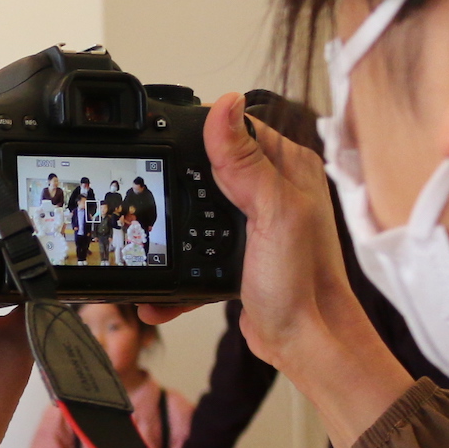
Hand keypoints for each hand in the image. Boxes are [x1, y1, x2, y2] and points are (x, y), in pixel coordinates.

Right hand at [149, 95, 411, 447]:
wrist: (305, 342)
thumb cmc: (304, 284)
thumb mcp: (272, 212)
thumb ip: (245, 161)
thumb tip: (222, 105)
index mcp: (288, 166)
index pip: (237, 127)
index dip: (199, 131)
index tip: (161, 141)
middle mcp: (273, 188)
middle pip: (209, 166)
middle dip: (173, 182)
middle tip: (143, 195)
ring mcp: (255, 221)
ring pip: (198, 208)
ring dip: (169, 229)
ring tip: (144, 240)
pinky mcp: (238, 253)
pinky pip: (197, 248)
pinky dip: (176, 268)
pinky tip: (157, 287)